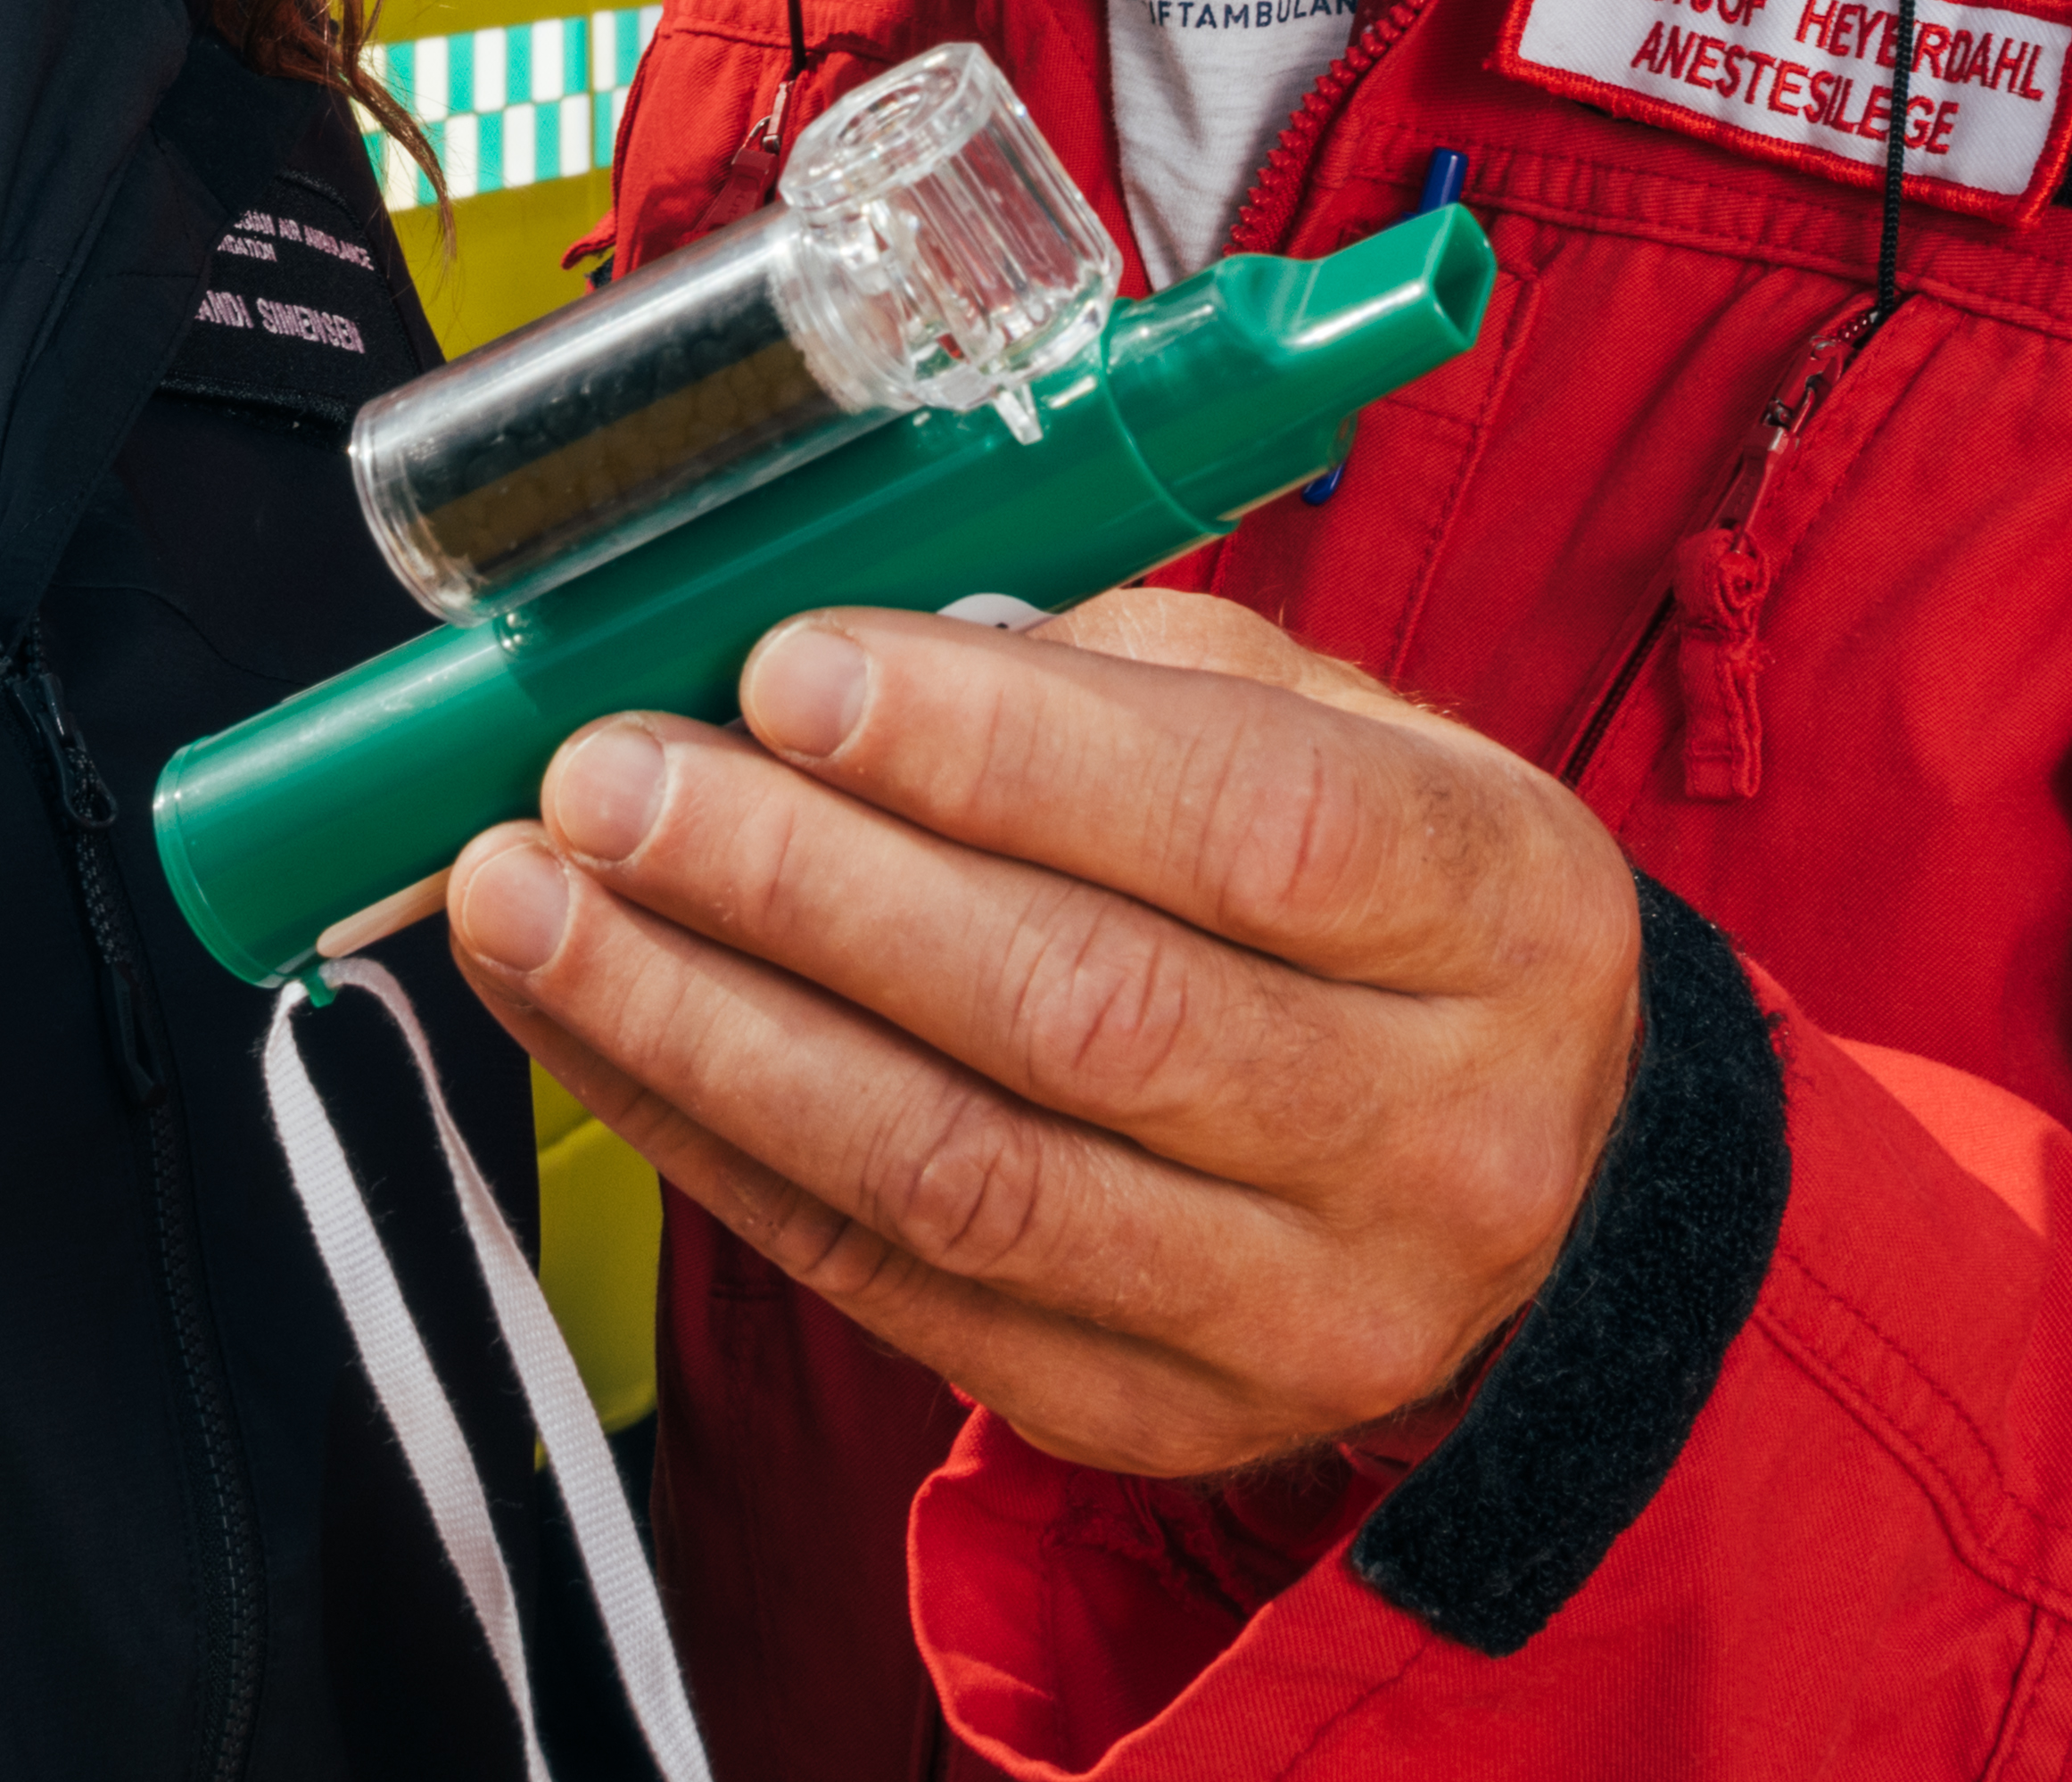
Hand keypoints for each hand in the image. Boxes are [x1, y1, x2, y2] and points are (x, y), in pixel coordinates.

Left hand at [445, 587, 1646, 1480]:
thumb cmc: (1383, 902)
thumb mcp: (1334, 733)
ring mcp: (1296, 1311)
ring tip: (530, 902)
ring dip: (701, 1029)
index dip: (994, 751)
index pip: (1247, 829)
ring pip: (956, 1173)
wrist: (1541, 1183)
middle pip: (1080, 1013)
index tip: (788, 668)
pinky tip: (593, 1026)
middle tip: (605, 779)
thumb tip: (818, 657)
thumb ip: (1106, 681)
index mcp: (1500, 914)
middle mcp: (1430, 1136)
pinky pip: (890, 1282)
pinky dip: (710, 1144)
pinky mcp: (1151, 1414)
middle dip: (799, 885)